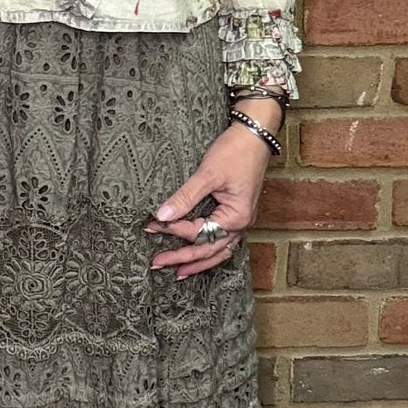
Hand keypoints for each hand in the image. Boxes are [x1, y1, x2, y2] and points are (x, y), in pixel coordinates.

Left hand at [143, 120, 273, 279]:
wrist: (255, 135)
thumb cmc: (236, 152)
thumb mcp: (207, 174)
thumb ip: (185, 197)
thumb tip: (161, 216)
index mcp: (236, 217)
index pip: (199, 232)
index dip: (174, 230)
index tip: (152, 226)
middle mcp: (241, 224)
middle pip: (209, 250)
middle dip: (183, 258)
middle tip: (157, 263)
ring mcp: (241, 221)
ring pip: (218, 251)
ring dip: (198, 262)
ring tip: (178, 272)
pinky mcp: (236, 213)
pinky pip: (223, 240)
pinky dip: (209, 250)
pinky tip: (198, 256)